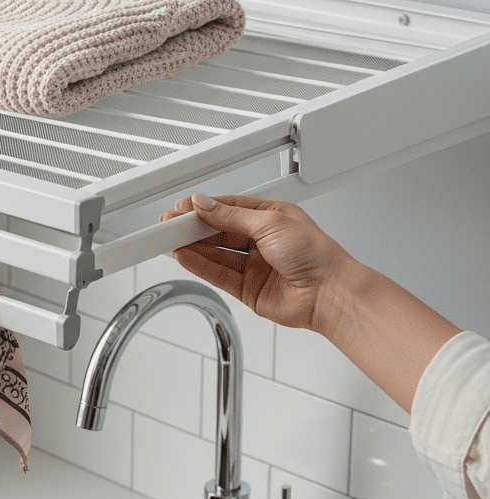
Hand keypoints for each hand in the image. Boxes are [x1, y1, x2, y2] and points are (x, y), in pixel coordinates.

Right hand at [159, 193, 354, 335]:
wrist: (330, 293)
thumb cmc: (316, 255)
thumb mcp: (270, 223)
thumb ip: (231, 216)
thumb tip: (206, 205)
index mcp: (271, 217)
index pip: (228, 208)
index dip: (203, 207)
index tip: (182, 207)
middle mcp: (261, 240)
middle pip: (218, 231)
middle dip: (193, 227)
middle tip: (169, 224)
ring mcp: (253, 265)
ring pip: (215, 253)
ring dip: (192, 246)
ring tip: (170, 240)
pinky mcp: (247, 289)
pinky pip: (217, 274)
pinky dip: (198, 265)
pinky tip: (184, 256)